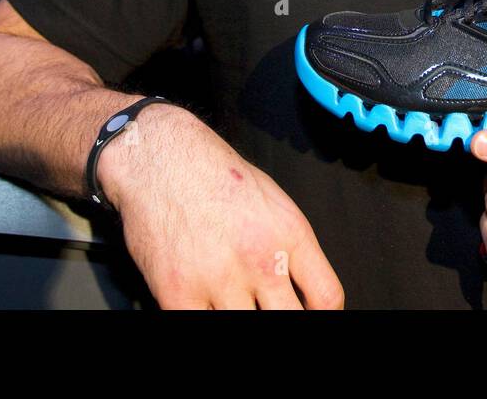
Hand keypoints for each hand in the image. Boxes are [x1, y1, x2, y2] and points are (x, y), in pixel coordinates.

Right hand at [100, 105, 343, 308]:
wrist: (159, 159)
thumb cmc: (214, 173)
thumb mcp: (273, 200)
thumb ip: (290, 246)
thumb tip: (300, 286)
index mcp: (288, 234)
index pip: (326, 298)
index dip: (323, 316)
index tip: (311, 314)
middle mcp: (260, 258)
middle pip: (290, 320)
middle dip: (283, 319)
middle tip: (267, 307)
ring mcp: (219, 279)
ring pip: (244, 327)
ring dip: (240, 315)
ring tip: (232, 298)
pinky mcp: (179, 293)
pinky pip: (199, 327)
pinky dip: (205, 317)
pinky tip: (206, 304)